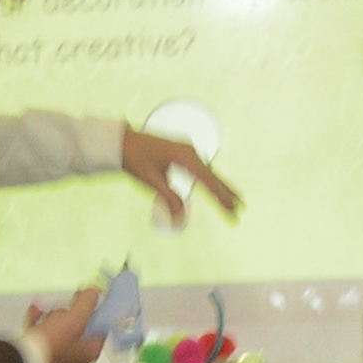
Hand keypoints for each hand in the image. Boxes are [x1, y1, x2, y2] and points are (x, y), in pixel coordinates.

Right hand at [25, 287, 103, 362]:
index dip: (96, 313)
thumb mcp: (76, 318)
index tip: (87, 301)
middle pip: (79, 330)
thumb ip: (87, 302)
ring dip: (53, 317)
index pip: (100, 330)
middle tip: (64, 307)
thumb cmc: (55, 341)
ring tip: (46, 312)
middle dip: (69, 315)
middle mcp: (77, 360)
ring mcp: (58, 361)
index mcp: (90, 353)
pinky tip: (35, 310)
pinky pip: (43, 337)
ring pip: (60, 333)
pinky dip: (39, 323)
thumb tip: (94, 291)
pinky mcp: (40, 359)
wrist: (24, 360)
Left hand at [121, 127, 241, 227]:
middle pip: (213, 176)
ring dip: (220, 187)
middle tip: (239, 209)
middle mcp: (189, 151)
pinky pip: (202, 168)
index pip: (208, 181)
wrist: (123, 141)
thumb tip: (179, 221)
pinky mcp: (183, 152)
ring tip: (234, 200)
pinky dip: (210, 180)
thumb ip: (168, 200)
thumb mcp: (152, 182)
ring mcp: (187, 150)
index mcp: (184, 157)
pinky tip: (215, 187)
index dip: (221, 198)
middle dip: (226, 194)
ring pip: (209, 172)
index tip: (232, 209)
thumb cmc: (135, 159)